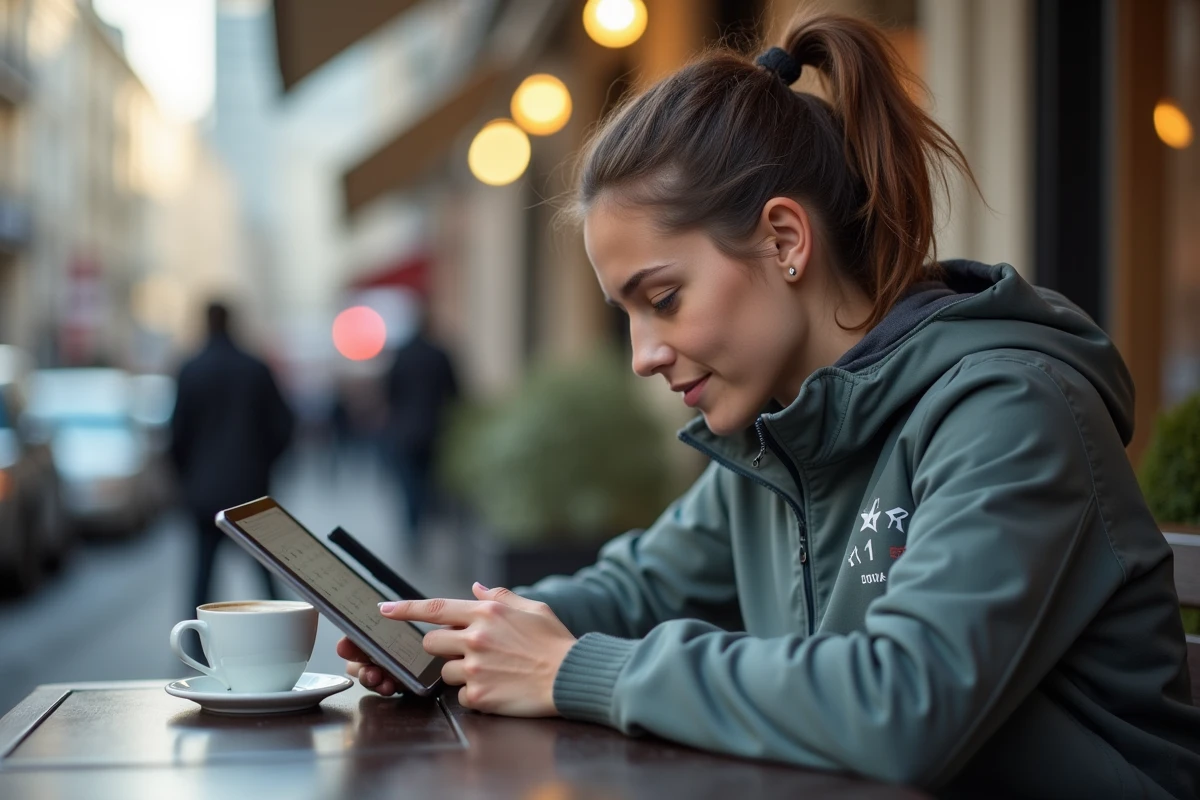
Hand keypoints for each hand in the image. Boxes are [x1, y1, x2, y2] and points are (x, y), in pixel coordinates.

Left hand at [338, 584, 576, 716]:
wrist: (571, 676)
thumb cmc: (554, 642)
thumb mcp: (532, 609)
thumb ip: (500, 596)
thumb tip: (476, 588)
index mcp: (486, 612)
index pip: (434, 608)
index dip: (404, 609)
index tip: (382, 610)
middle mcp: (475, 638)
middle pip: (432, 643)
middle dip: (443, 648)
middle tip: (470, 652)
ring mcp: (474, 668)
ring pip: (445, 672)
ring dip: (461, 673)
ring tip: (493, 673)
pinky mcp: (479, 695)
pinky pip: (462, 696)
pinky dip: (476, 695)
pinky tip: (499, 689)